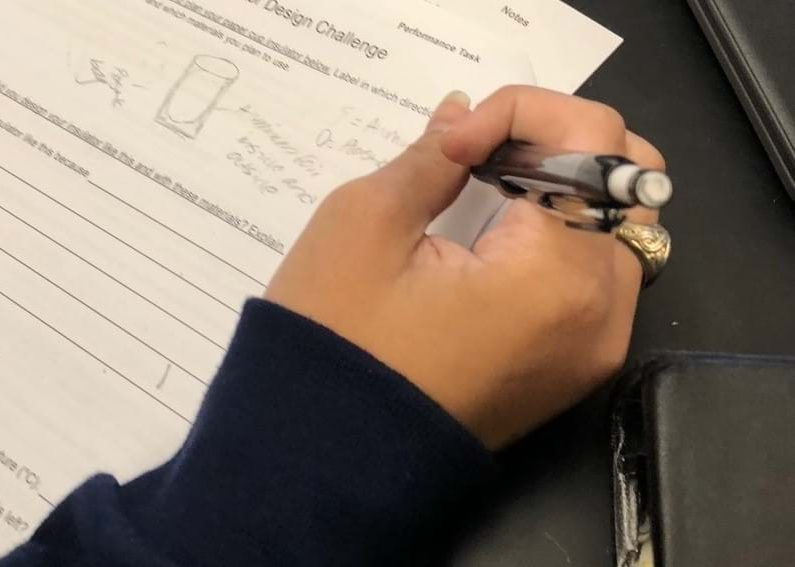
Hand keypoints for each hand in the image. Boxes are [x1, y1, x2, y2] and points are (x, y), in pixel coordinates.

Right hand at [265, 86, 665, 449]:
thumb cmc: (336, 343)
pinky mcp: (574, 373)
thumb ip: (431, 157)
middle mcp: (602, 316)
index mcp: (559, 276)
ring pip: (617, 231)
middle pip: (627, 181)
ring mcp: (595, 351)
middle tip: (479, 155)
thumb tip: (464, 117)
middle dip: (557, 146)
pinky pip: (596, 281)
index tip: (452, 143)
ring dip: (564, 192)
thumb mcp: (365, 224)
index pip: (592, 140)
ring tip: (486, 191)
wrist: (325, 462)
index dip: (521, 112)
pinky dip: (561, 241)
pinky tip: (496, 240)